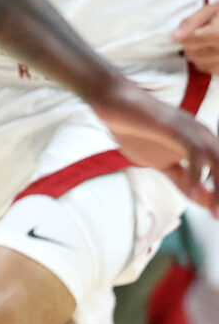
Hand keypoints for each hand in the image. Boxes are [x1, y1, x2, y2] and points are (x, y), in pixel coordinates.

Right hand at [90, 78, 218, 208]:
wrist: (115, 104)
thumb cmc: (137, 132)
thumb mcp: (161, 163)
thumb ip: (183, 180)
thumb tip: (201, 199)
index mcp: (204, 144)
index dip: (218, 195)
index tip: (216, 217)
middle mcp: (205, 136)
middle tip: (217, 219)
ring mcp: (193, 130)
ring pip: (217, 161)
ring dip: (218, 188)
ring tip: (213, 211)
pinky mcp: (177, 128)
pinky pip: (195, 153)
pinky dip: (196, 173)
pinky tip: (191, 190)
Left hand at [176, 2, 218, 75]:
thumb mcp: (213, 9)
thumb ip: (193, 21)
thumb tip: (175, 36)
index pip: (189, 41)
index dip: (185, 35)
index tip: (190, 30)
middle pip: (193, 54)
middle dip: (190, 46)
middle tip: (198, 36)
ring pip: (201, 64)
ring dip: (197, 56)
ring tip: (205, 44)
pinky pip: (212, 70)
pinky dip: (208, 63)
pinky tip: (212, 53)